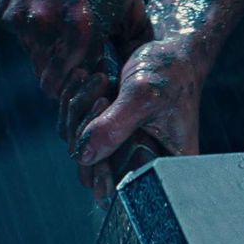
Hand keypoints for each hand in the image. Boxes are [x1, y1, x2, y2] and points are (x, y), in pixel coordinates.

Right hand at [0, 0, 151, 100]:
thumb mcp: (130, 3)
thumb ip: (132, 46)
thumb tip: (136, 82)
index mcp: (81, 26)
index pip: (75, 85)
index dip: (84, 88)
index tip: (94, 81)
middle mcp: (44, 23)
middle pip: (49, 77)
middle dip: (65, 75)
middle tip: (81, 63)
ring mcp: (19, 15)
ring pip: (33, 55)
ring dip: (50, 50)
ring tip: (68, 28)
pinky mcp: (3, 6)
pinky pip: (20, 33)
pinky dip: (34, 28)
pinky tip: (51, 5)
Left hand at [68, 37, 208, 200]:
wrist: (170, 51)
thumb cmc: (169, 72)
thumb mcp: (143, 96)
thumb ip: (115, 126)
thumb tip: (85, 155)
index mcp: (165, 165)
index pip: (125, 192)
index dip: (103, 177)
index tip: (93, 148)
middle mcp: (141, 164)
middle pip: (93, 174)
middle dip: (87, 133)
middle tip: (103, 97)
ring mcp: (120, 150)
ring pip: (80, 149)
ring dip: (79, 111)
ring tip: (101, 78)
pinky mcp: (105, 134)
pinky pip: (73, 130)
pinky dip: (75, 103)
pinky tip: (86, 77)